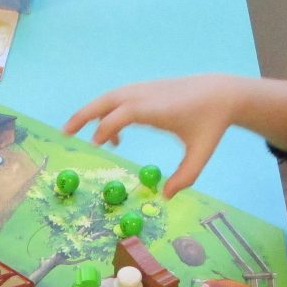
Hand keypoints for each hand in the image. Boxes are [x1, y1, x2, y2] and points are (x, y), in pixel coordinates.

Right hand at [63, 75, 252, 195]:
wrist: (222, 93)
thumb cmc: (211, 124)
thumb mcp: (201, 153)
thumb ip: (184, 177)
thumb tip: (165, 197)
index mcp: (156, 108)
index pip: (122, 114)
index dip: (105, 129)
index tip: (97, 146)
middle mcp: (146, 95)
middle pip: (107, 100)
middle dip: (83, 115)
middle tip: (65, 133)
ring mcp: (145, 89)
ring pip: (109, 97)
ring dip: (91, 113)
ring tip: (77, 133)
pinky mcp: (146, 90)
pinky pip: (119, 99)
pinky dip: (108, 112)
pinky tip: (115, 135)